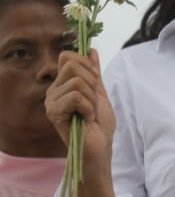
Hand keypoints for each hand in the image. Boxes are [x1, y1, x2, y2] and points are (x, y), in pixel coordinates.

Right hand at [45, 49, 115, 173]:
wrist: (99, 146)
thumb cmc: (100, 124)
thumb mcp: (100, 93)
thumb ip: (94, 72)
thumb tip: (91, 50)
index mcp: (64, 83)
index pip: (67, 56)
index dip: (86, 64)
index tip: (96, 80)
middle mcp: (54, 89)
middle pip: (72, 65)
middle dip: (92, 82)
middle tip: (94, 100)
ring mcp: (52, 100)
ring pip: (76, 82)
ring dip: (91, 98)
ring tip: (90, 112)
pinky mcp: (54, 112)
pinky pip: (75, 97)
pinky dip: (88, 108)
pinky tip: (86, 118)